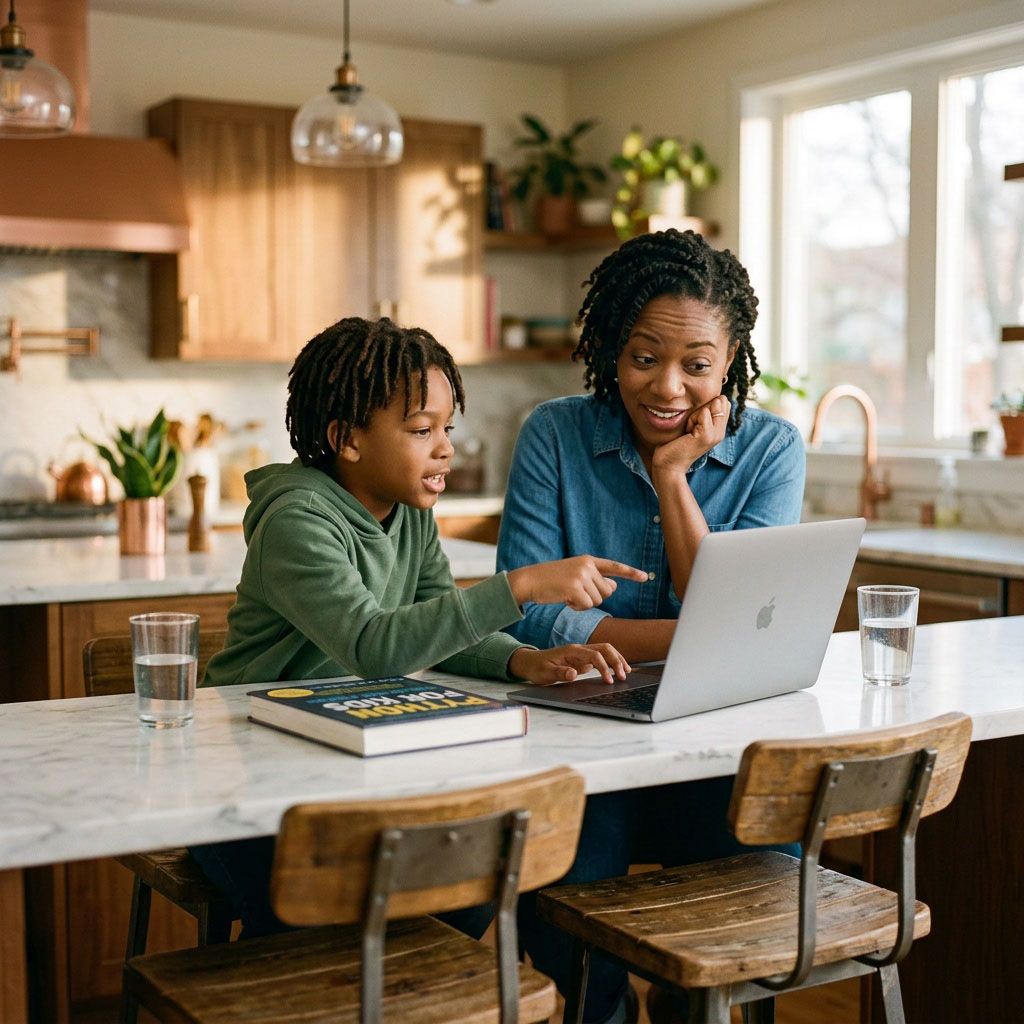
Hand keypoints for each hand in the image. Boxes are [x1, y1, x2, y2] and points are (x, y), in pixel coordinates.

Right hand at [507, 556, 648, 609]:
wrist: (529, 580)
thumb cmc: (551, 580)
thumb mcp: (575, 575)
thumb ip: (594, 579)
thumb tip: (614, 586)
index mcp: (588, 560)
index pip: (614, 566)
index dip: (630, 572)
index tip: (645, 577)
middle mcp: (587, 565)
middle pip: (607, 591)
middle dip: (594, 597)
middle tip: (575, 593)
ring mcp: (581, 575)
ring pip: (598, 600)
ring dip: (584, 603)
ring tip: (568, 594)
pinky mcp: (574, 587)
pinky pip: (586, 605)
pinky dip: (577, 607)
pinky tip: (565, 599)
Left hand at [508, 643, 630, 685]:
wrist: (530, 662)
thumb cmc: (537, 668)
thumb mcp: (545, 673)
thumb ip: (559, 673)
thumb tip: (574, 674)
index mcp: (571, 651)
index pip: (594, 656)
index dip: (604, 667)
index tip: (609, 681)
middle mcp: (579, 649)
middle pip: (604, 648)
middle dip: (616, 660)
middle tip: (623, 675)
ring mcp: (581, 653)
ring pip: (604, 650)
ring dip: (616, 659)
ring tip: (626, 671)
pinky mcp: (582, 658)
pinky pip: (600, 656)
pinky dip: (611, 662)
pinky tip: (617, 670)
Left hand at [651, 394, 729, 478]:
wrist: (669, 464)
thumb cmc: (676, 444)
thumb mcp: (692, 423)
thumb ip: (704, 411)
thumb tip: (718, 398)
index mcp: (719, 429)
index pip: (722, 402)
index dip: (705, 406)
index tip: (694, 423)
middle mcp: (721, 432)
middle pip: (718, 402)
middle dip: (699, 410)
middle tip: (689, 428)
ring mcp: (716, 435)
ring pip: (709, 407)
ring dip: (694, 416)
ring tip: (688, 431)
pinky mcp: (707, 436)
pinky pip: (704, 413)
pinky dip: (691, 420)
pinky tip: (687, 433)